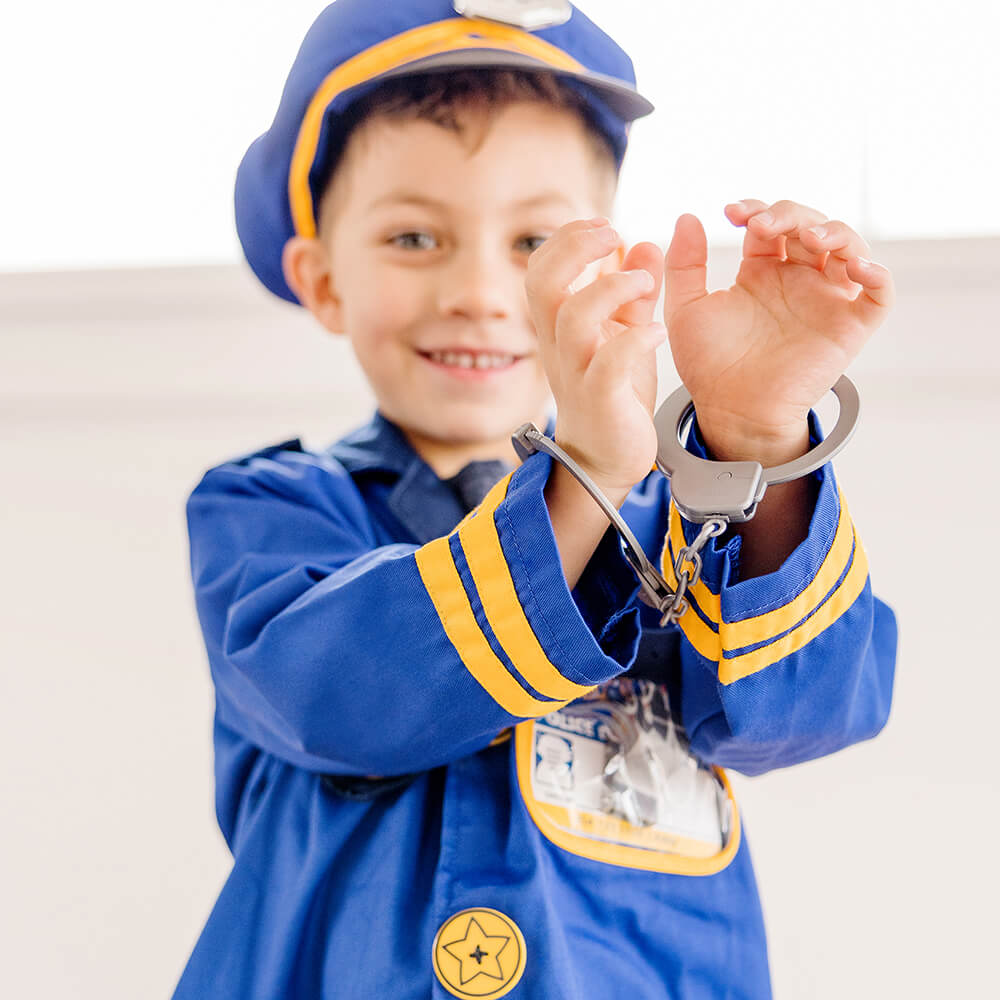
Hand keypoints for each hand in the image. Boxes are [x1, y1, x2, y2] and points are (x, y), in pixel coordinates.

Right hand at [526, 217, 665, 495]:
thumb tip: (643, 243)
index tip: (606, 228)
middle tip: (612, 235)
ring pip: (573, 317)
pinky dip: (635, 341)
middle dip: (575, 249)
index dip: (567, 239)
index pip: (542, 268)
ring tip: (645, 281)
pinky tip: (658, 332)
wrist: (606, 459)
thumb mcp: (623, 334)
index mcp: (559, 326)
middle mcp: (560, 345)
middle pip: (543, 283)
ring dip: (610, 288)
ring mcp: (577, 372)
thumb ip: (632, 294)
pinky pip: (608, 364)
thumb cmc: (613, 395)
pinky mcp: (601, 399)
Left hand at [664, 200, 894, 461]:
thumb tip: (688, 216)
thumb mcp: (686, 309)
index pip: (769, 222)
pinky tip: (857, 267)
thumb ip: (684, 265)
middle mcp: (797, 280)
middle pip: (810, 225)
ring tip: (811, 237)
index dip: (755, 208)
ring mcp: (825, 301)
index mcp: (761, 271)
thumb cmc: (709, 364)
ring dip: (836, 231)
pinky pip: (879, 295)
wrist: (731, 411)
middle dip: (790, 214)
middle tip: (761, 224)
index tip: (731, 212)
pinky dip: (878, 275)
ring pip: (849, 248)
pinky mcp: (849, 328)